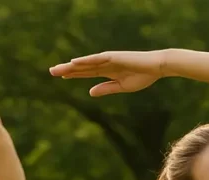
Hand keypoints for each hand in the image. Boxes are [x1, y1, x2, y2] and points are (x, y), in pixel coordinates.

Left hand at [49, 50, 166, 96]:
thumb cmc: (143, 76)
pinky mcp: (113, 57)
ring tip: (58, 69)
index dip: (73, 75)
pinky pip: (96, 59)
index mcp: (107, 72)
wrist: (157, 67)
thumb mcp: (121, 87)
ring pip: (86, 63)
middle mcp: (105, 64)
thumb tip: (90, 92)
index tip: (61, 76)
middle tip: (51, 71)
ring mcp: (108, 60)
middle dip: (67, 70)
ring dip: (72, 66)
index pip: (86, 73)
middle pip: (82, 67)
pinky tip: (74, 62)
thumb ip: (106, 89)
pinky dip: (85, 61)